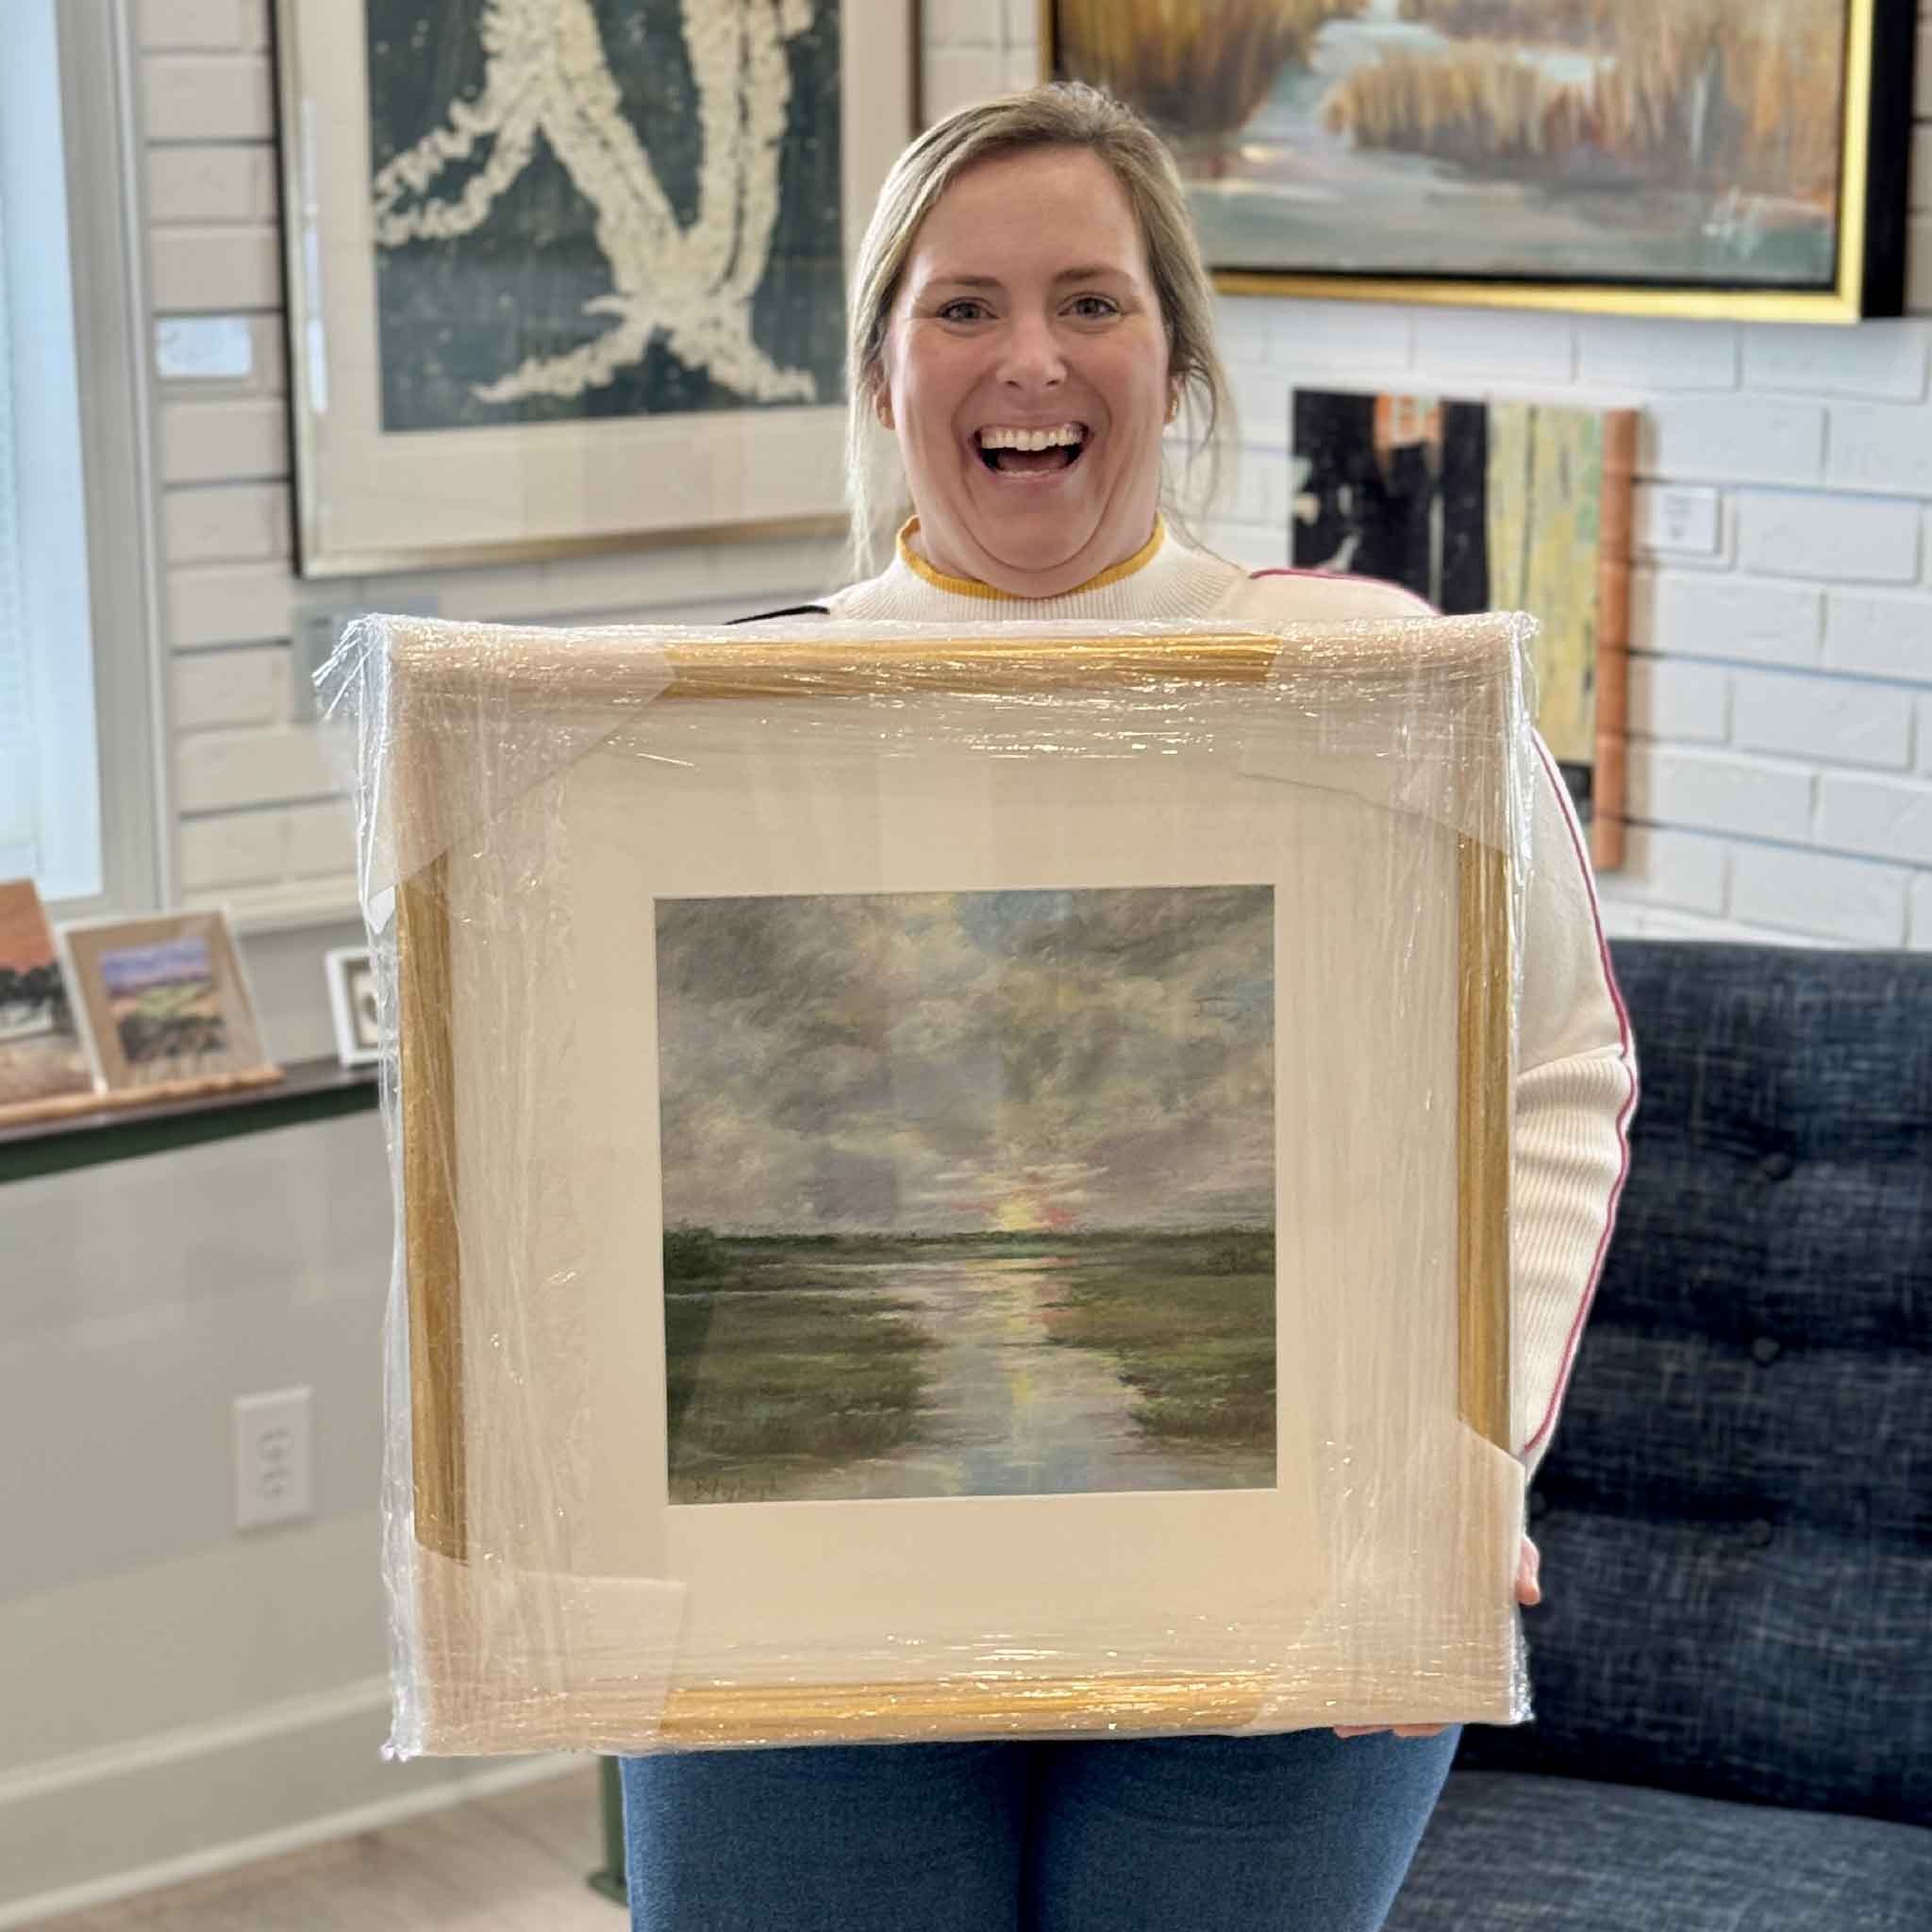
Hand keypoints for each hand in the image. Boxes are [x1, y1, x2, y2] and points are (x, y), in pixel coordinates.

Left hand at [1332, 1537, 1541, 1738]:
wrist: (1456, 1508)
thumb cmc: (1489, 1536)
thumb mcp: (1511, 1548)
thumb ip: (1521, 1566)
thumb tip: (1527, 1596)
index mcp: (1471, 1646)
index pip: (1453, 1696)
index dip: (1429, 1717)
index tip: (1402, 1727)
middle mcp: (1441, 1650)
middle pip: (1413, 1698)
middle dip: (1384, 1717)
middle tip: (1349, 1725)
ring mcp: (1414, 1637)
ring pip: (1388, 1683)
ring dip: (1363, 1705)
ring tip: (1337, 1720)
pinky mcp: (1387, 1613)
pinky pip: (1368, 1649)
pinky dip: (1351, 1667)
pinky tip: (1329, 1682)